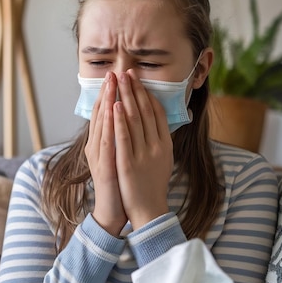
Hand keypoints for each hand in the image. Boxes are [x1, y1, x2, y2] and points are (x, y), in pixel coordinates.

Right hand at [85, 72, 127, 235]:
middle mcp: (96, 146)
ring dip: (108, 100)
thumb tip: (129, 123)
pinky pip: (107, 139)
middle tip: (114, 71)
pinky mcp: (105, 164)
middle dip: (108, 91)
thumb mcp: (119, 157)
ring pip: (103, 122)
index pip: (104, 114)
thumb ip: (121, 140)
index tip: (116, 77)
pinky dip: (110, 122)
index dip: (109, 94)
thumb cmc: (118, 185)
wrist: (112, 211)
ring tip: (113, 82)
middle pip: (101, 114)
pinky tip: (114, 108)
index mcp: (100, 143)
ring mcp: (98, 155)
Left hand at [113, 69, 173, 229]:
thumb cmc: (153, 186)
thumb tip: (158, 123)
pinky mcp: (129, 164)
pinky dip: (120, 120)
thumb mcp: (163, 161)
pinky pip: (124, 137)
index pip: (157, 113)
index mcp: (165, 144)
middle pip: (146, 112)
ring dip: (127, 97)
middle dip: (136, 90)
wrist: (149, 211)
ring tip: (120, 80)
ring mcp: (143, 154)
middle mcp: (157, 146)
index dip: (148, 94)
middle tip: (128, 71)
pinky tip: (116, 105)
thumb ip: (160, 141)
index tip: (139, 80)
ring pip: (135, 120)